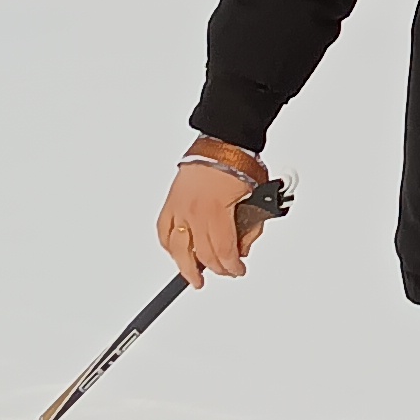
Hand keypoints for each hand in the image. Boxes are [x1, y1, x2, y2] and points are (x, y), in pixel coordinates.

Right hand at [157, 145, 275, 288]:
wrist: (222, 141)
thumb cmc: (239, 163)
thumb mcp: (255, 197)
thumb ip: (251, 226)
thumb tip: (243, 247)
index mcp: (216, 210)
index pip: (223, 250)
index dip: (232, 266)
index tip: (238, 270)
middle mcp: (194, 211)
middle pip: (202, 254)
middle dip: (216, 268)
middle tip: (225, 271)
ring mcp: (179, 207)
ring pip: (177, 248)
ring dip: (186, 266)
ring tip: (193, 278)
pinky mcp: (170, 202)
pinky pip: (163, 231)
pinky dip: (169, 246)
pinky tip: (176, 254)